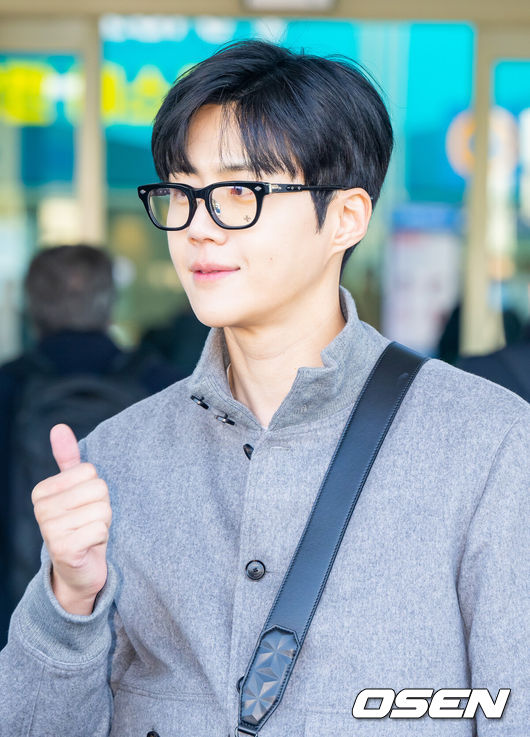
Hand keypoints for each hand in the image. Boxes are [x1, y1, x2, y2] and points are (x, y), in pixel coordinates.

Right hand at [31, 424, 111, 614]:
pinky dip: (101, 538)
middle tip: (89, 522)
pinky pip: (100, 529)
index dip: (96, 489)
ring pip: (101, 509)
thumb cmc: (81, 523)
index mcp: (42, 491)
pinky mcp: (63, 550)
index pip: (90, 471)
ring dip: (103, 523)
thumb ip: (68, 458)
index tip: (84, 506)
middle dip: (102, 506)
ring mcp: (49, 530)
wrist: (79, 569)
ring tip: (89, 533)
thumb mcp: (75, 489)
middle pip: (98, 489)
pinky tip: (89, 546)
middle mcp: (41, 509)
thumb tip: (59, 427)